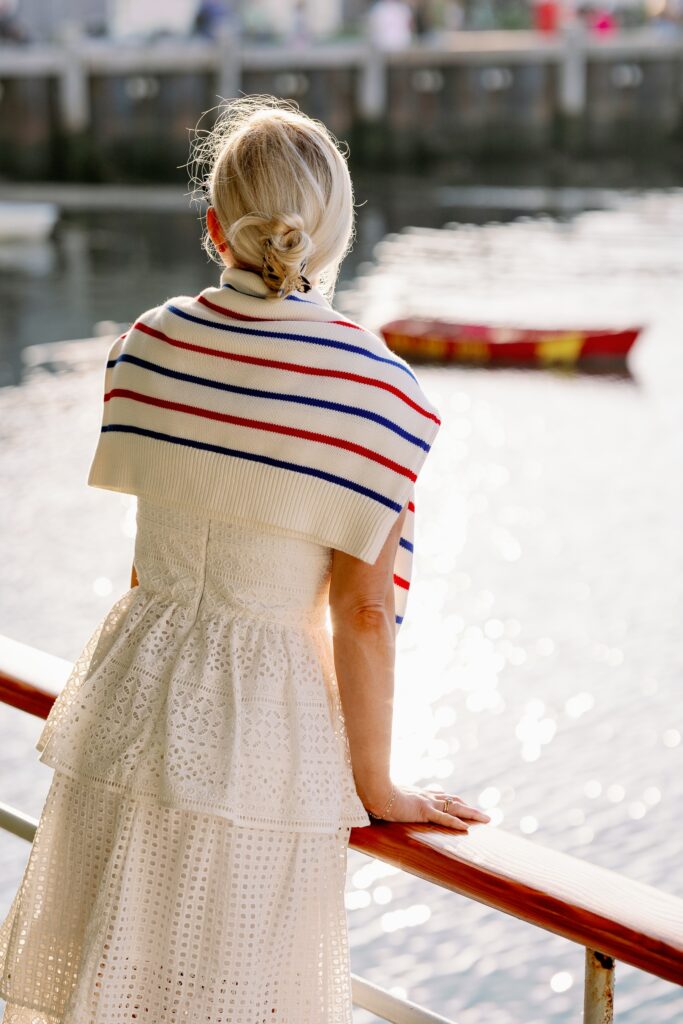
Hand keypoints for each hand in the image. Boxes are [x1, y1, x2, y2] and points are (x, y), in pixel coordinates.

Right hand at [368, 784, 490, 829]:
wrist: (373, 789)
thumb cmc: (377, 793)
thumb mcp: (388, 799)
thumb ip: (393, 803)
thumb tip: (385, 807)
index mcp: (420, 794)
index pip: (443, 797)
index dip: (457, 802)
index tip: (466, 806)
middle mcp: (427, 796)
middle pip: (455, 801)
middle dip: (471, 809)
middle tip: (485, 817)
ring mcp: (426, 803)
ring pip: (455, 809)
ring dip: (472, 814)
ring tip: (486, 820)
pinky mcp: (422, 811)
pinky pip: (442, 818)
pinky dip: (456, 823)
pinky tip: (466, 828)